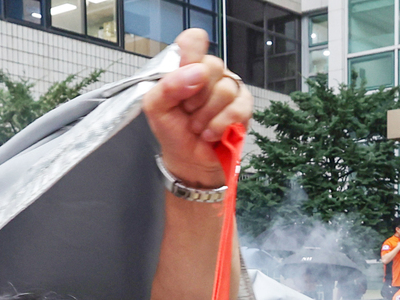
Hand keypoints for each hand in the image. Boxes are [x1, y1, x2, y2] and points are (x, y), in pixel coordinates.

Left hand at [142, 29, 252, 189]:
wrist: (188, 160)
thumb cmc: (172, 130)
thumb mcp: (155, 107)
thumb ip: (167, 85)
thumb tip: (197, 72)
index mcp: (187, 65)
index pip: (194, 40)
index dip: (191, 55)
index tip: (183, 77)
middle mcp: (210, 72)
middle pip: (212, 66)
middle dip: (196, 96)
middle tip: (187, 111)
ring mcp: (230, 87)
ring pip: (225, 89)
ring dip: (206, 115)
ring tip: (197, 126)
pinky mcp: (244, 106)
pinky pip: (238, 108)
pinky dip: (220, 125)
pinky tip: (210, 133)